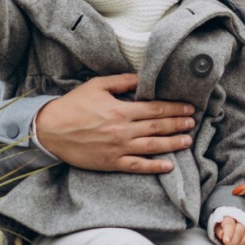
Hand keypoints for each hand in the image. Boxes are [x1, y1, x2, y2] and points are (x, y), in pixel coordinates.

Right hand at [34, 74, 196, 172]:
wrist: (51, 130)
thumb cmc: (73, 105)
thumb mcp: (97, 86)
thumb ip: (122, 81)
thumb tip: (142, 77)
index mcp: (121, 110)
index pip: (155, 109)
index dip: (174, 108)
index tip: (188, 107)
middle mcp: (123, 130)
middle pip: (158, 127)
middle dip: (178, 124)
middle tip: (193, 122)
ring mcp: (118, 148)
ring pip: (153, 147)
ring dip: (173, 143)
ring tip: (187, 140)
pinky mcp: (111, 162)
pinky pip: (137, 166)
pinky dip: (154, 167)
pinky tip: (168, 166)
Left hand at [214, 216, 244, 244]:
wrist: (226, 230)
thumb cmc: (220, 229)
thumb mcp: (216, 228)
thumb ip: (218, 230)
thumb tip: (222, 234)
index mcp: (230, 218)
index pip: (230, 224)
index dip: (228, 233)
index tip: (225, 241)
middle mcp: (240, 223)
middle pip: (239, 233)